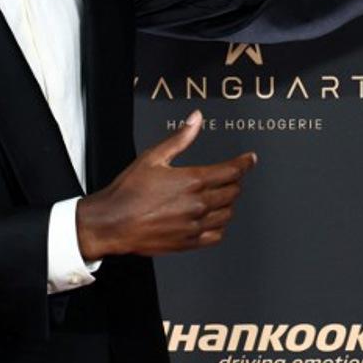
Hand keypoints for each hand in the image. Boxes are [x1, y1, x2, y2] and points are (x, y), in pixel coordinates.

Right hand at [75, 110, 256, 259]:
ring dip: (228, 203)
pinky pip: (216, 235)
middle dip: (235, 181)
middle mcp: (198, 204)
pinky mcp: (188, 242)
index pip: (231, 171)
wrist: (113, 222)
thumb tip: (196, 119)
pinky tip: (212, 219)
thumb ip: (180, 138)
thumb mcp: (153, 156)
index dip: (244, 163)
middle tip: (232, 176)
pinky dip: (219, 226)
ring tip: (222, 196)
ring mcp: (195, 225)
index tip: (250, 159)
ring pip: (227, 214)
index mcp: (192, 180)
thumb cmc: (128, 191)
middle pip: (232, 192)